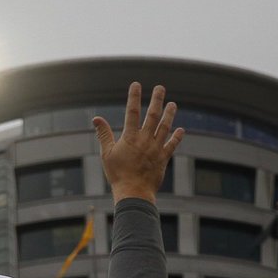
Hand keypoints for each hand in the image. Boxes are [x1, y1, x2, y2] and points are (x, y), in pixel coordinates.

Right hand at [93, 83, 184, 203]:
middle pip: (152, 115)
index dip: (134, 97)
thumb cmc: (117, 174)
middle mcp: (145, 140)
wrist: (134, 192)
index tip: (136, 85)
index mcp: (130, 137)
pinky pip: (172, 145)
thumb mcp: (107, 153)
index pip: (132, 112)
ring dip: (169, 114)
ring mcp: (156, 149)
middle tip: (160, 88)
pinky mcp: (163, 159)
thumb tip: (96, 118)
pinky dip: (176, 137)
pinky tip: (181, 130)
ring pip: (165, 127)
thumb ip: (103, 134)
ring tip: (173, 104)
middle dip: (157, 100)